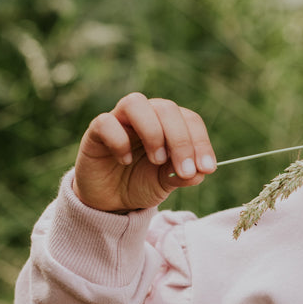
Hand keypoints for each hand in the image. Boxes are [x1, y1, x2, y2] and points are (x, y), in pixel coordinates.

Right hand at [73, 93, 216, 211]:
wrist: (110, 200)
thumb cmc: (142, 183)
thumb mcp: (167, 182)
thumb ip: (184, 175)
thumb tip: (201, 171)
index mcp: (168, 124)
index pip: (190, 119)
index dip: (201, 142)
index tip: (207, 169)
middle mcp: (146, 116)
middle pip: (167, 108)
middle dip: (181, 140)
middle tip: (184, 170)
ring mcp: (119, 120)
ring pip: (135, 103)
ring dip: (152, 132)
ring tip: (157, 160)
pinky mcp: (95, 131)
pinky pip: (106, 122)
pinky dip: (119, 141)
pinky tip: (124, 161)